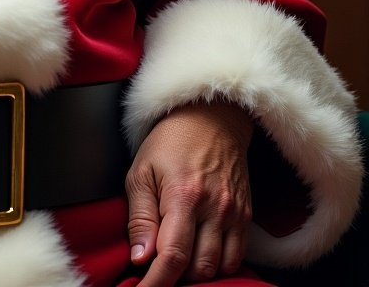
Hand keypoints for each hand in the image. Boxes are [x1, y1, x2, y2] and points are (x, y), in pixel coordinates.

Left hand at [126, 100, 253, 285]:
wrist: (211, 118)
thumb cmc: (169, 142)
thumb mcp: (141, 172)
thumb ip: (140, 218)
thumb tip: (140, 258)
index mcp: (183, 196)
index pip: (173, 256)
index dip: (158, 282)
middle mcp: (214, 209)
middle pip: (199, 269)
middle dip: (176, 278)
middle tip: (157, 272)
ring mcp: (235, 214)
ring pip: (220, 267)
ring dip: (197, 275)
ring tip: (177, 265)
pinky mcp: (246, 216)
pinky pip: (237, 257)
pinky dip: (218, 266)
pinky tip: (200, 258)